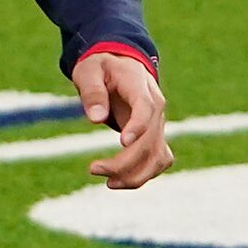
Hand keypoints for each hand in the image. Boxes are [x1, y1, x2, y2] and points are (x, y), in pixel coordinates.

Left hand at [76, 52, 172, 188]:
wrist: (120, 64)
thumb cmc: (101, 66)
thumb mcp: (89, 71)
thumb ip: (92, 92)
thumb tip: (97, 118)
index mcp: (140, 87)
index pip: (146, 109)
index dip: (138, 126)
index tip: (122, 143)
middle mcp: (156, 107)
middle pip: (150, 140)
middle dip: (124, 161)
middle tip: (93, 169)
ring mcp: (158, 123)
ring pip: (158, 156)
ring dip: (136, 175)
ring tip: (108, 183)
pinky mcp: (154, 136)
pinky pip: (158, 160)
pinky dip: (143, 174)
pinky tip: (119, 181)